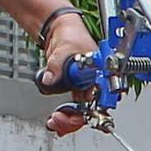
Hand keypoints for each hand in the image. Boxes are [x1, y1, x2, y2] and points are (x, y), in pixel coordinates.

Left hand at [35, 10, 102, 134]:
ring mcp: (83, 87)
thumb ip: (56, 65)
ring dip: (68, 120)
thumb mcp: (64, 48)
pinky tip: (56, 119)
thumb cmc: (72, 34)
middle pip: (91, 111)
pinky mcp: (74, 89)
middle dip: (74, 119)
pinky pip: (72, 108)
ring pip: (81, 112)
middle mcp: (94, 83)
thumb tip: (49, 78)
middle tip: (59, 119)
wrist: (60, 30)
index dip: (90, 112)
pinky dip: (64, 116)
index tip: (76, 116)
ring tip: (54, 121)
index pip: (101, 100)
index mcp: (100, 73)